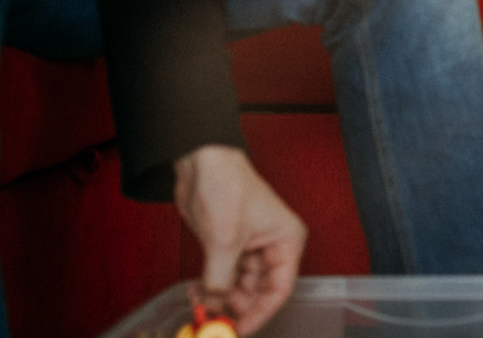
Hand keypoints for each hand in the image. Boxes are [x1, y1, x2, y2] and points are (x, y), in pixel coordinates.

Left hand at [174, 145, 305, 335]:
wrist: (202, 161)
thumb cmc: (227, 185)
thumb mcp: (224, 239)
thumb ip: (221, 279)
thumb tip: (215, 305)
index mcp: (286, 241)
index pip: (279, 289)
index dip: (260, 313)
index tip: (239, 329)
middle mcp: (272, 246)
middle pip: (258, 291)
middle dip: (235, 307)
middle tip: (214, 321)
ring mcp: (248, 247)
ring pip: (238, 286)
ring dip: (219, 298)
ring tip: (200, 304)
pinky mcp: (227, 246)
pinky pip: (222, 277)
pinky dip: (209, 287)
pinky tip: (196, 292)